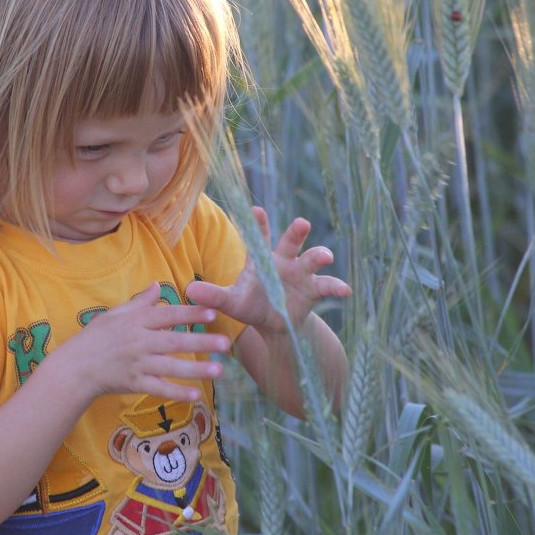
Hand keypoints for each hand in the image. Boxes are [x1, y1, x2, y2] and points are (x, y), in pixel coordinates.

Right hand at [51, 283, 231, 402]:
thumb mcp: (115, 314)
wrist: (75, 368)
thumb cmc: (95, 338)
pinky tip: (196, 395)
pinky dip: (176, 392)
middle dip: (201, 342)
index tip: (213, 312)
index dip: (191, 314)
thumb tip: (157, 285)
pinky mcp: (134, 383)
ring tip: (219, 370)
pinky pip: (158, 388)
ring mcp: (137, 364)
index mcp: (136, 322)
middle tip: (226, 343)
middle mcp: (139, 342)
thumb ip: (140, 302)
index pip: (168, 315)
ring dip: (196, 369)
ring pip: (171, 366)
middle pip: (174, 341)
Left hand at [186, 207, 351, 339]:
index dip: (258, 224)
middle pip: (291, 241)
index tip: (256, 210)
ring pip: (313, 259)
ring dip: (320, 255)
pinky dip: (337, 287)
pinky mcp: (314, 290)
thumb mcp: (231, 302)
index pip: (258, 237)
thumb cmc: (251, 306)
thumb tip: (189, 291)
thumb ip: (213, 295)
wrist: (275, 324)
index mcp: (262, 259)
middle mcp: (284, 260)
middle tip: (302, 223)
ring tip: (325, 256)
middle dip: (296, 232)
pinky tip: (345, 290)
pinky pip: (328, 286)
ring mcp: (301, 273)